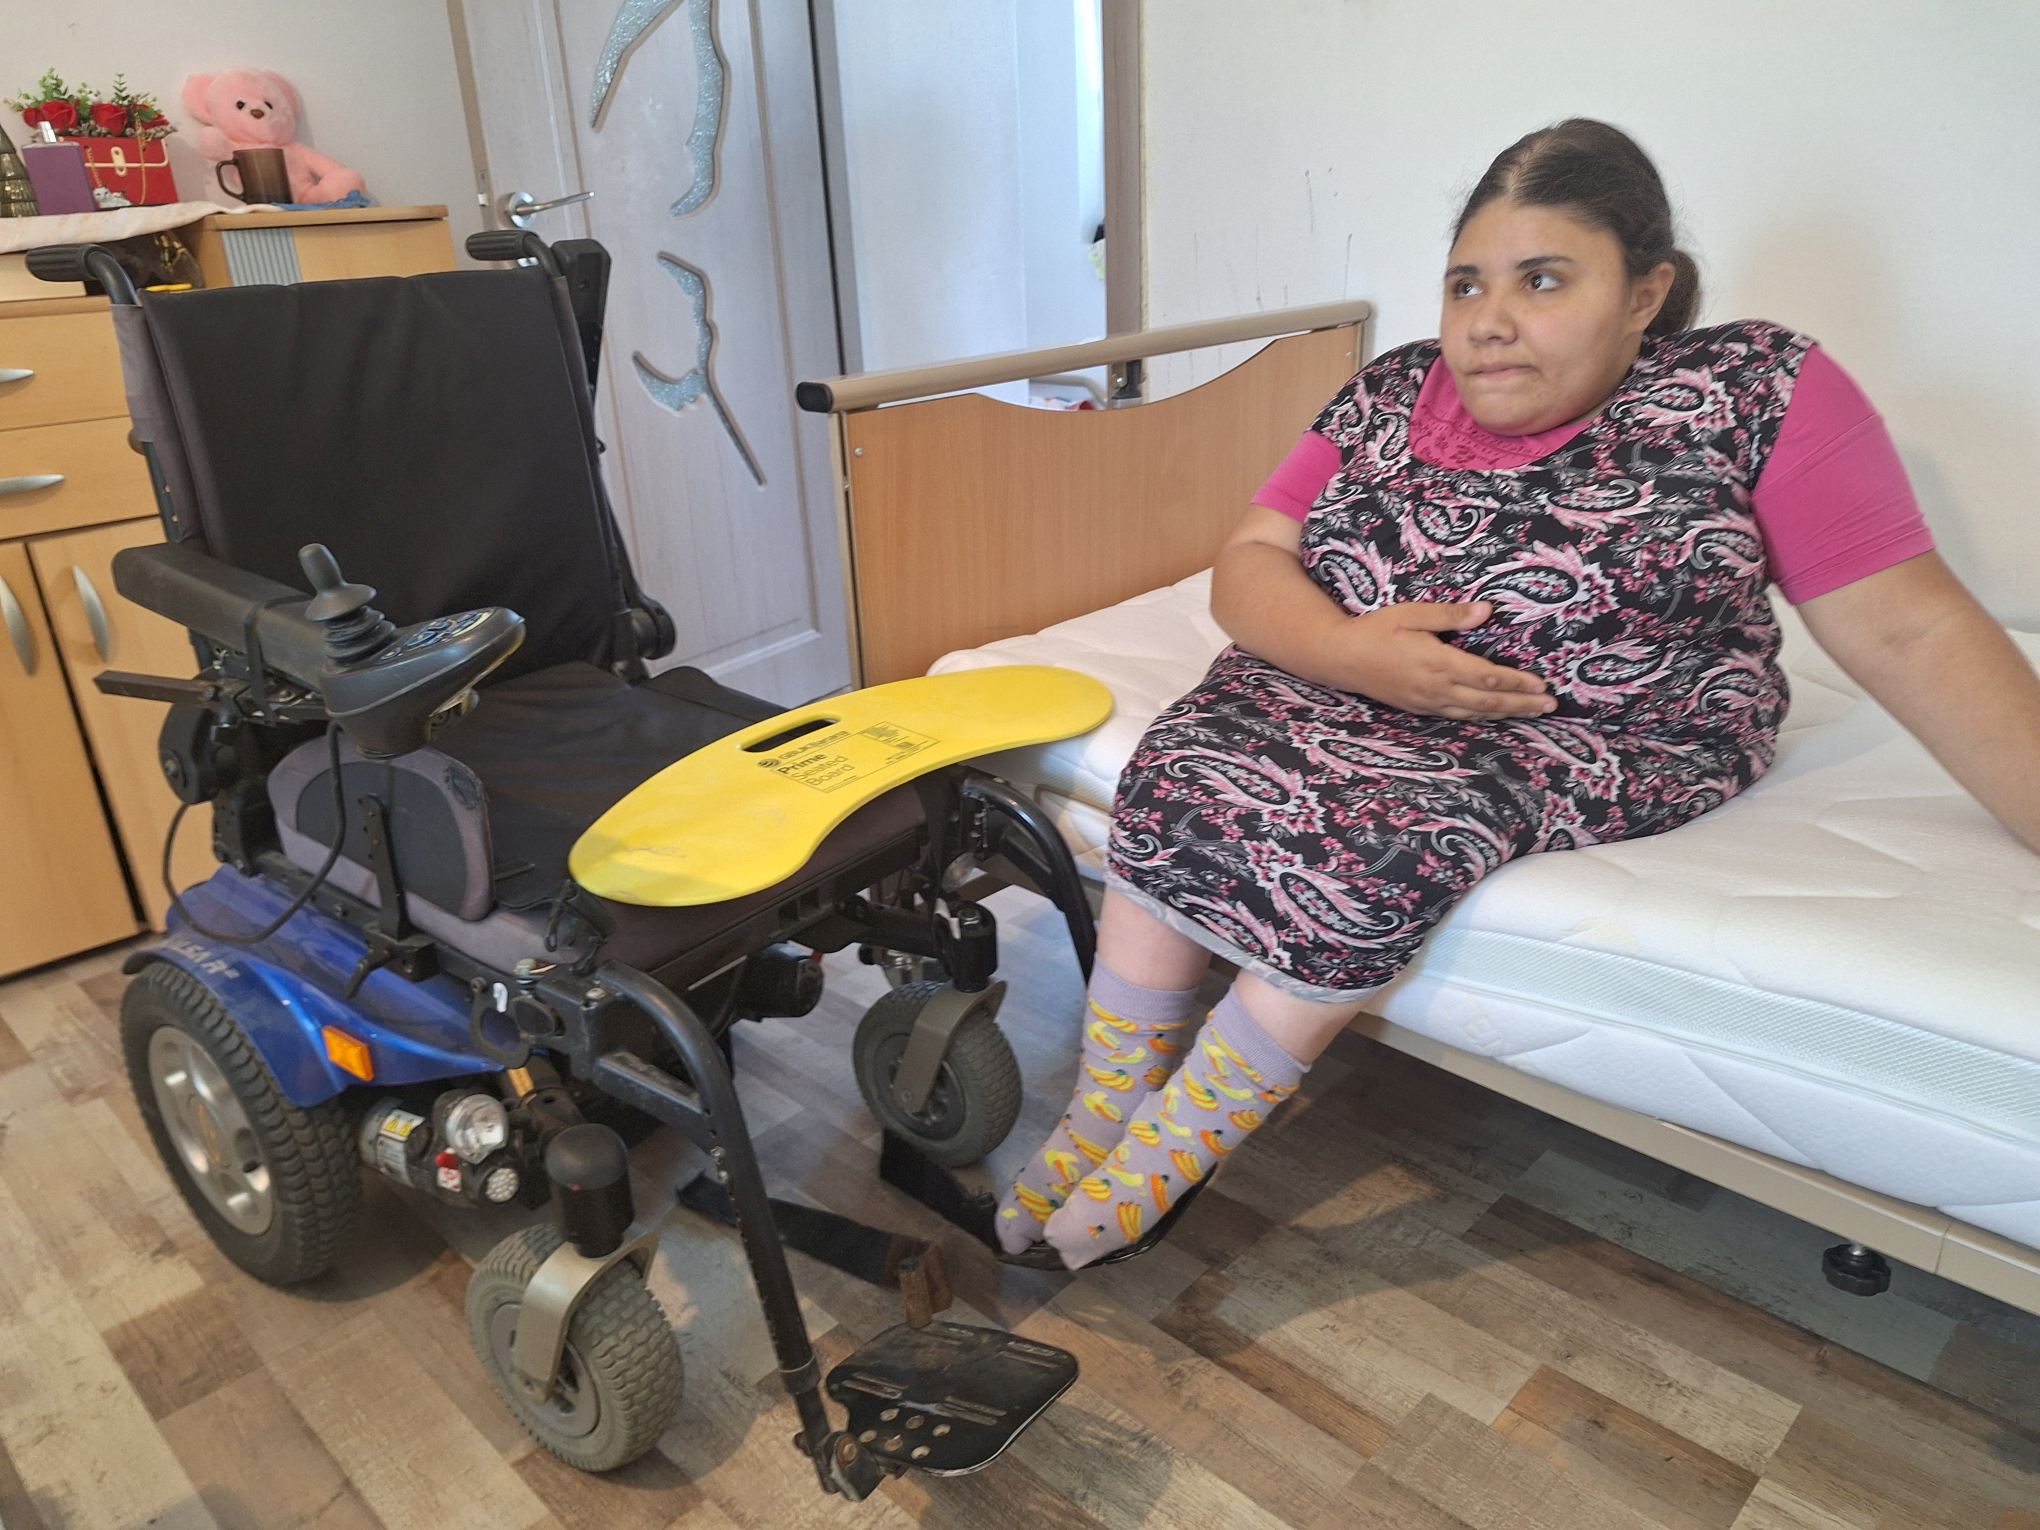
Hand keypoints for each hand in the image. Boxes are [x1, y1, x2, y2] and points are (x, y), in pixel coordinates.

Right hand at [1323, 601, 1557, 718]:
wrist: (1339, 657)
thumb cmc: (1374, 630)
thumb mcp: (1411, 614)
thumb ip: (1450, 615)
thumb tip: (1487, 611)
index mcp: (1437, 663)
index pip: (1487, 675)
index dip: (1517, 682)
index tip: (1541, 683)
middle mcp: (1435, 688)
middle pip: (1488, 700)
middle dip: (1521, 703)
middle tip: (1551, 706)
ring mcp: (1426, 702)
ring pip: (1475, 712)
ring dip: (1506, 713)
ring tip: (1532, 713)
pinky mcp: (1418, 708)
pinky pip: (1458, 716)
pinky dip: (1482, 716)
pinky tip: (1494, 713)